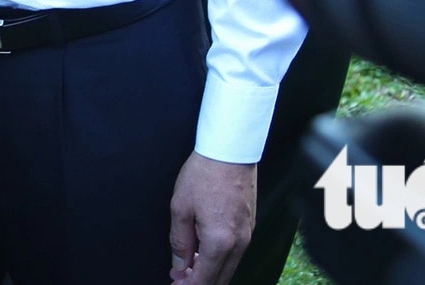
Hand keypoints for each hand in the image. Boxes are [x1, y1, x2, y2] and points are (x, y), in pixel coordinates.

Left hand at [169, 152, 254, 284]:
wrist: (230, 152)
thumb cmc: (204, 175)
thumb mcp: (180, 208)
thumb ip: (179, 242)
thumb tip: (179, 265)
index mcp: (220, 242)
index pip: (205, 279)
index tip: (175, 284)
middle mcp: (239, 244)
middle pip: (221, 278)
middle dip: (200, 283)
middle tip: (180, 280)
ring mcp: (247, 236)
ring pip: (230, 267)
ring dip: (211, 273)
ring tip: (189, 268)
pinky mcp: (250, 226)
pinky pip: (236, 254)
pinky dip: (221, 260)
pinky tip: (205, 254)